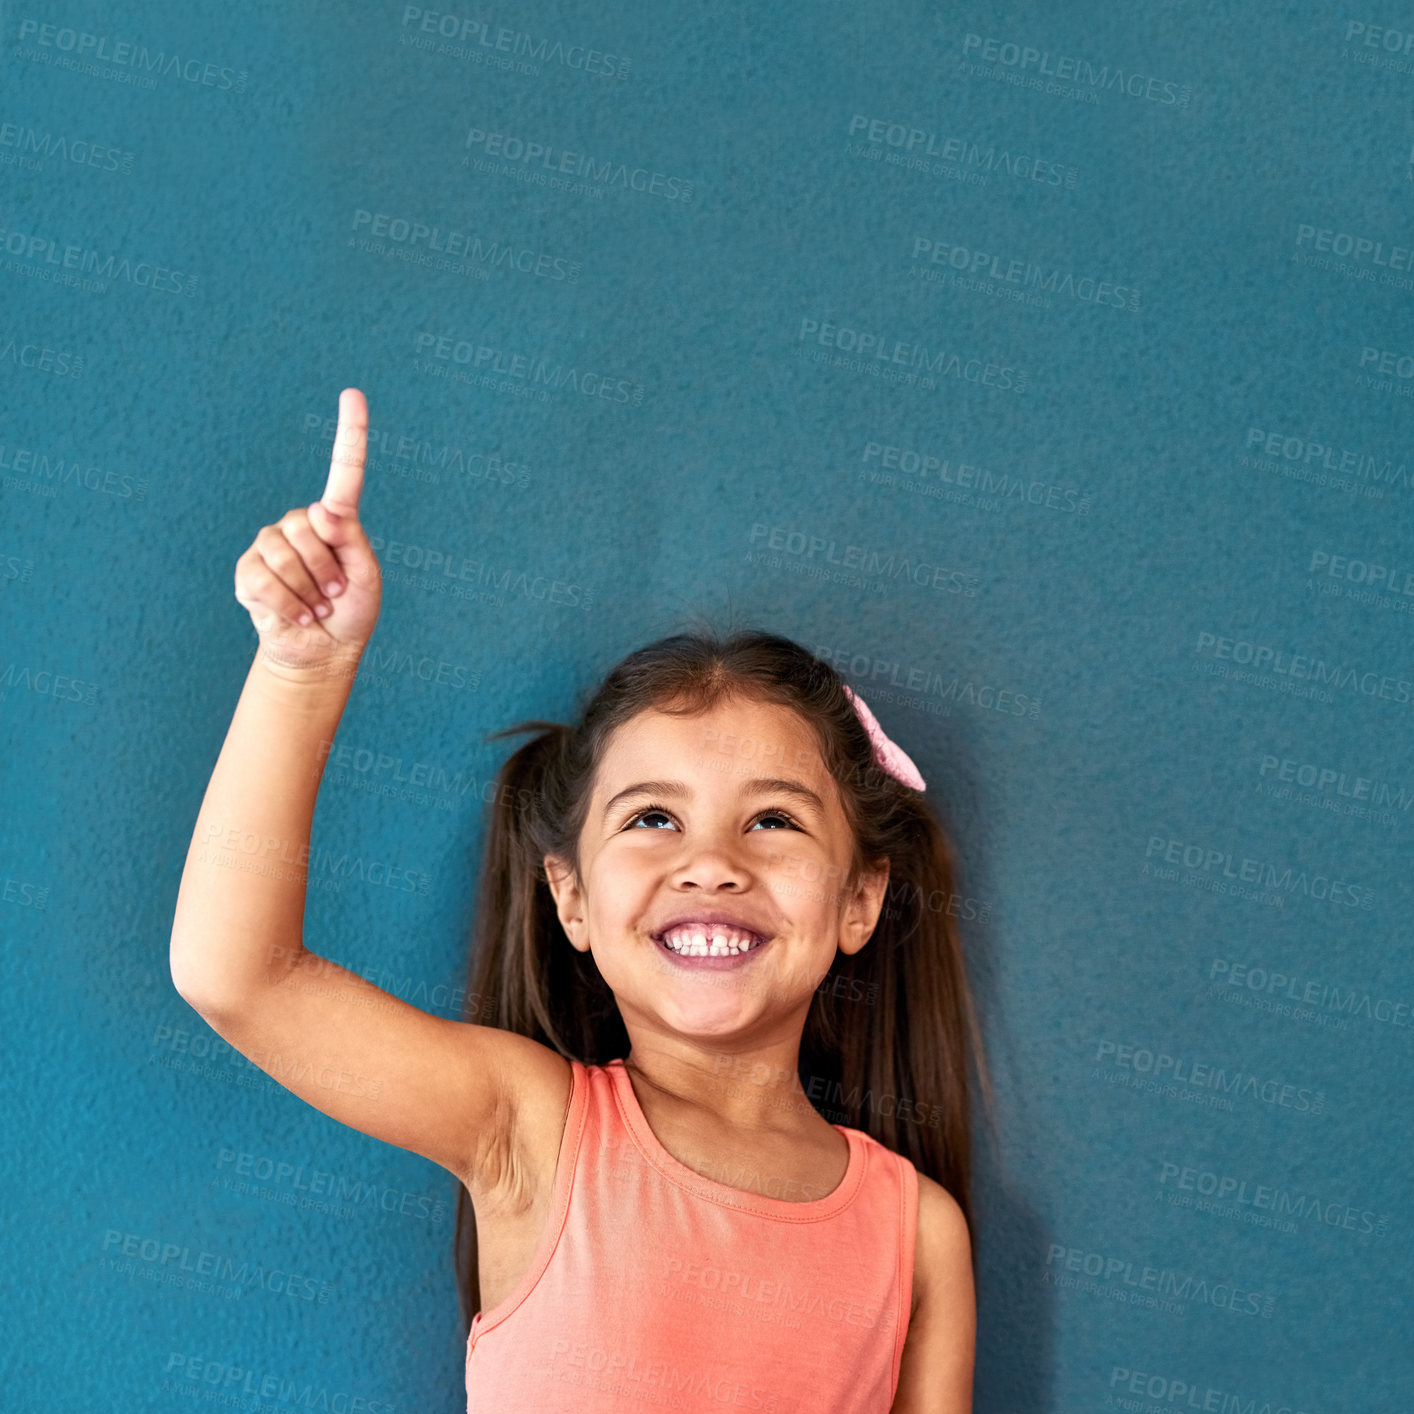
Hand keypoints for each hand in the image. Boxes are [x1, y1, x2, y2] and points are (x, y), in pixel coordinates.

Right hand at [234, 388, 382, 676]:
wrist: (323, 652)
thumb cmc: (351, 612)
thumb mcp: (366, 576)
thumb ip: (351, 540)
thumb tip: (320, 511)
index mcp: (336, 520)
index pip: (344, 471)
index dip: (349, 433)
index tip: (353, 394)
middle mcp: (300, 524)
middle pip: (308, 526)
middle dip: (326, 568)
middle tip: (335, 593)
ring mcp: (270, 545)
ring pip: (284, 554)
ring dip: (308, 591)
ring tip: (317, 607)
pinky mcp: (248, 571)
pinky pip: (264, 580)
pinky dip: (288, 606)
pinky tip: (296, 616)